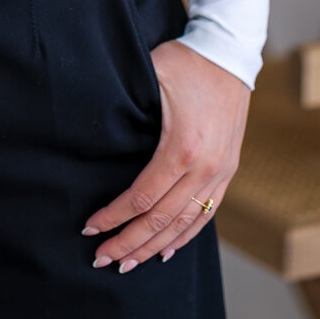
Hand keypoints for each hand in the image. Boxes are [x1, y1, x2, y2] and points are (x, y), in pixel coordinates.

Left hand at [81, 39, 249, 270]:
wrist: (229, 54)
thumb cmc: (185, 62)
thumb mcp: (151, 75)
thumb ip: (127, 103)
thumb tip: (91, 120)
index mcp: (182, 148)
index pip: (141, 198)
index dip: (113, 217)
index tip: (90, 227)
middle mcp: (204, 168)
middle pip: (161, 220)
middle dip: (128, 242)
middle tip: (101, 259)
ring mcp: (220, 172)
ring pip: (184, 224)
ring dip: (154, 246)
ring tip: (129, 263)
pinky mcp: (228, 170)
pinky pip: (206, 214)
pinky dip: (185, 235)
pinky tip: (168, 249)